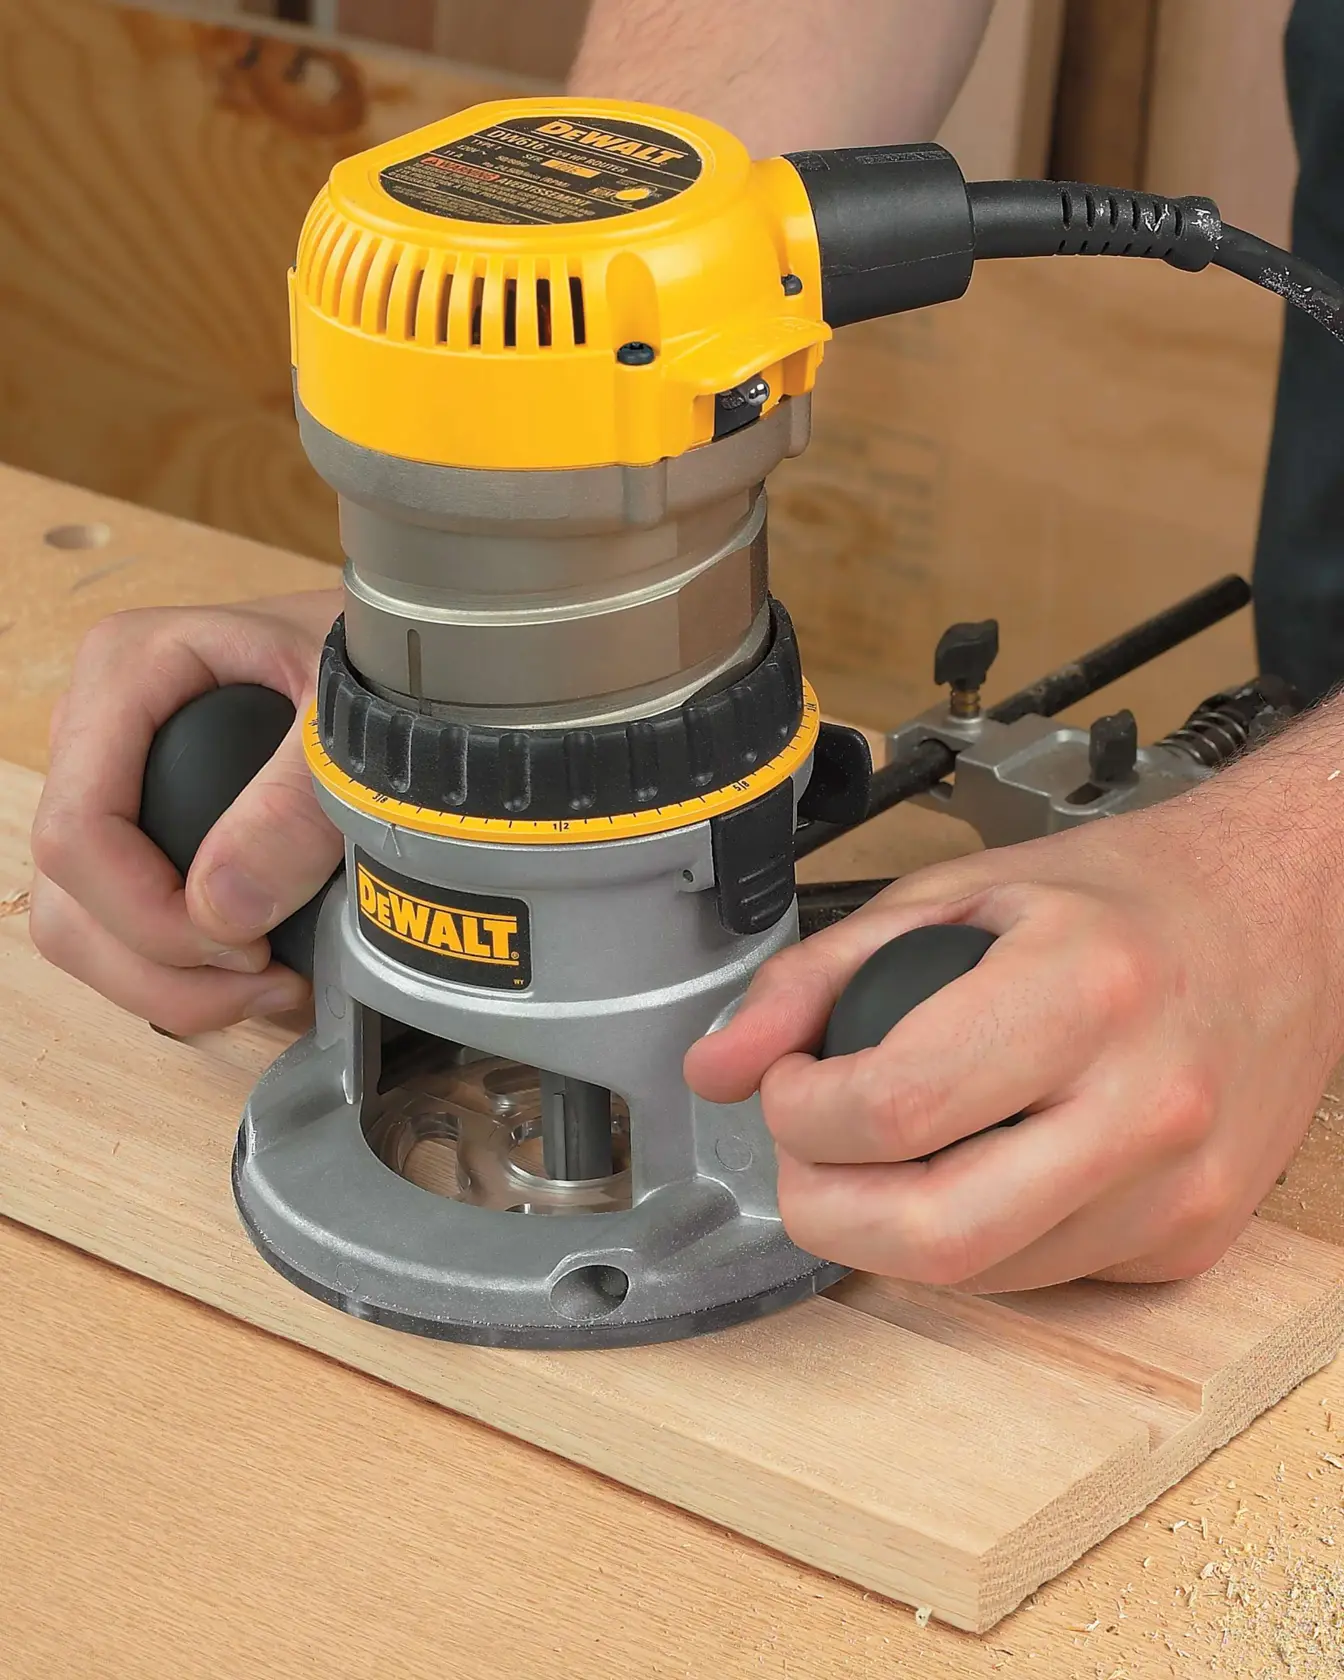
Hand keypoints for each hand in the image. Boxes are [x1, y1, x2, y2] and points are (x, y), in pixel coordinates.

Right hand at [30, 591, 342, 1034]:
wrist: (397, 652)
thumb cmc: (373, 661)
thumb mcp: (350, 715)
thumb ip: (296, 803)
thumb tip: (222, 909)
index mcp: (127, 672)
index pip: (79, 833)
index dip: (151, 918)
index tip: (247, 947)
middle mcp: (95, 727)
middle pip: (68, 895)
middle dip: (161, 968)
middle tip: (269, 982)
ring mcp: (109, 782)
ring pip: (79, 925)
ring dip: (166, 982)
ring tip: (271, 986)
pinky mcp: (136, 825)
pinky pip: (117, 925)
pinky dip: (176, 970)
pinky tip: (256, 971)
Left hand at [686, 765, 1343, 1291]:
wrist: (1279, 921)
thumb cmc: (1123, 901)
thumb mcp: (955, 897)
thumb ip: (818, 977)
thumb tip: (721, 1063)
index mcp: (1082, 993)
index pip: (895, 1108)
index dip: (799, 1113)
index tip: (788, 1087)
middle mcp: (1144, 1104)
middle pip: (933, 1236)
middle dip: (824, 1211)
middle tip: (805, 1153)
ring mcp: (1177, 1188)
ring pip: (980, 1275)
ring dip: (892, 1230)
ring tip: (886, 1149)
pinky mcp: (1188, 1238)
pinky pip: (1039, 1276)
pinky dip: (974, 1236)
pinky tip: (976, 1164)